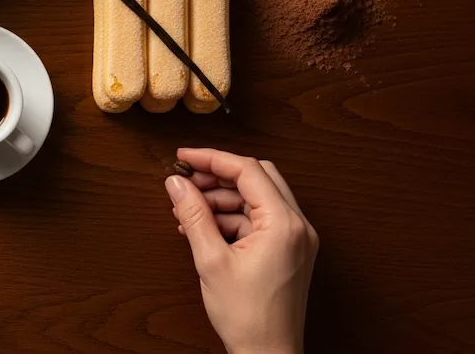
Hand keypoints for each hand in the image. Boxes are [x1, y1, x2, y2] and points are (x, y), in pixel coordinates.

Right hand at [165, 148, 318, 353]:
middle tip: (187, 181)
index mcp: (284, 224)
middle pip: (257, 177)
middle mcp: (298, 226)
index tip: (184, 158)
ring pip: (258, 197)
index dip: (211, 159)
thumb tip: (177, 184)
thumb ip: (193, 215)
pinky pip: (261, 219)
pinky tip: (206, 228)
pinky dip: (233, 217)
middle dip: (219, 176)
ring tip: (190, 210)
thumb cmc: (249, 317)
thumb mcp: (211, 261)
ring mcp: (297, 239)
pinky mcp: (290, 251)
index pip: (247, 170)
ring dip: (224, 198)